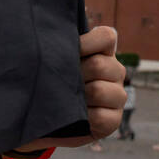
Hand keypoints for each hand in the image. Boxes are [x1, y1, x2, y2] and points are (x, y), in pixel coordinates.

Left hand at [11, 26, 124, 152]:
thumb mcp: (53, 63)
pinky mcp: (114, 120)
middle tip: (58, 83)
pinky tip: (75, 117)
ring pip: (99, 90)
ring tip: (64, 100)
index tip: (65, 53)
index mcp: (104, 53)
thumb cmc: (46, 86)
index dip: (86, 43)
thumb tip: (46, 33)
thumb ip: (59, 48)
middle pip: (98, 65)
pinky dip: (84, 118)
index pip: (107, 36)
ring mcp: (118, 95)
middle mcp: (115, 72)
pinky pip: (102, 116)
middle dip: (73, 75)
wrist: (40, 124)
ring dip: (76, 98)